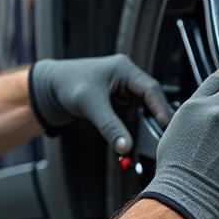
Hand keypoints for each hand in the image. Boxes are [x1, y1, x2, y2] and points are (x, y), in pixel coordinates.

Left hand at [28, 54, 171, 153]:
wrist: (50, 88)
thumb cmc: (68, 85)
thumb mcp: (90, 105)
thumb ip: (109, 126)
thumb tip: (125, 146)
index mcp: (125, 69)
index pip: (151, 89)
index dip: (161, 108)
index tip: (168, 126)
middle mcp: (127, 79)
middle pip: (150, 102)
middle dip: (155, 122)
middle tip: (163, 141)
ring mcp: (123, 92)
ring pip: (140, 114)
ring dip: (142, 131)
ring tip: (148, 149)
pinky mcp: (117, 104)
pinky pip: (129, 120)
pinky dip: (129, 133)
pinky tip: (129, 147)